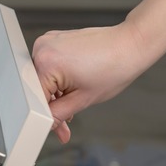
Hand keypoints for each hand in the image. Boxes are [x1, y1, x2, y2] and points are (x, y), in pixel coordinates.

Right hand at [32, 23, 148, 142]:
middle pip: (37, 87)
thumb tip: (47, 124)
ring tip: (77, 95)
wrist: (131, 44)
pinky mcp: (55, 40)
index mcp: (47, 62)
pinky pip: (48, 66)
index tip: (54, 126)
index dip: (45, 116)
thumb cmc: (115, 67)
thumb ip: (58, 115)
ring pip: (42, 78)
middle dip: (51, 106)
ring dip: (55, 93)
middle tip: (67, 121)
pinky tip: (73, 84)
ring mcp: (48, 41)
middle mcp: (42, 48)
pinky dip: (58, 79)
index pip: (35, 98)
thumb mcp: (83, 99)